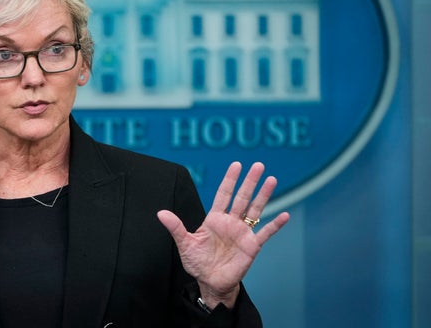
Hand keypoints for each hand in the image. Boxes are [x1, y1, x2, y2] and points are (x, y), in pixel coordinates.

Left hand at [157, 161, 289, 308]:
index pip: (223, 194)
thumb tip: (160, 213)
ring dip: (263, 195)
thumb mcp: (185, 243)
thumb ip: (176, 227)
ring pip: (255, 210)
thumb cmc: (198, 262)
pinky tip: (285, 215)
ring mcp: (242, 233)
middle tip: (259, 165)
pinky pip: (265, 233)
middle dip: (249, 181)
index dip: (230, 180)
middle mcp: (230, 222)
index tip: (237, 165)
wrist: (210, 282)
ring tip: (271, 180)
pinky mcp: (251, 246)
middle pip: (242, 197)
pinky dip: (275, 225)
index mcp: (214, 219)